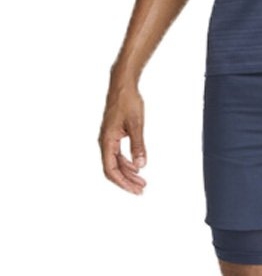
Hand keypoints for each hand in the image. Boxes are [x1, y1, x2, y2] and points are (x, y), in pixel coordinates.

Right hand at [98, 78, 147, 194]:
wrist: (122, 85)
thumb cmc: (128, 101)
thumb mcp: (137, 125)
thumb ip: (138, 146)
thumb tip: (140, 165)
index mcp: (107, 140)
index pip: (110, 169)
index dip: (123, 182)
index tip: (135, 190)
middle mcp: (105, 141)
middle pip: (113, 169)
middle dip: (127, 181)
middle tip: (142, 190)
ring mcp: (108, 139)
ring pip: (116, 163)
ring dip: (128, 173)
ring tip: (143, 182)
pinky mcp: (113, 136)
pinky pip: (118, 155)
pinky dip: (127, 163)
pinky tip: (137, 167)